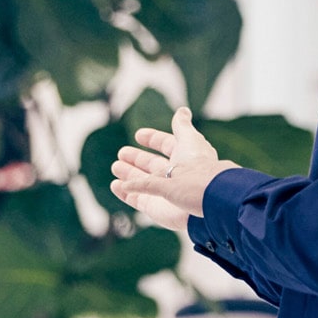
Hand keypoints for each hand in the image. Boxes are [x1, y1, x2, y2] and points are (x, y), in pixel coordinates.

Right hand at [111, 108, 229, 231]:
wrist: (202, 197)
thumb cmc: (198, 166)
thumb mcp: (189, 139)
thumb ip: (182, 125)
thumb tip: (183, 110)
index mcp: (185, 157)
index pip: (167, 145)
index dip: (153, 139)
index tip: (138, 134)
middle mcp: (176, 175)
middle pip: (152, 165)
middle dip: (137, 158)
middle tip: (121, 153)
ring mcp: (166, 192)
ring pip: (143, 182)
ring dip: (128, 174)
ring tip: (115, 167)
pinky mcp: (157, 208)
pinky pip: (138, 199)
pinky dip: (126, 192)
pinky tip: (116, 185)